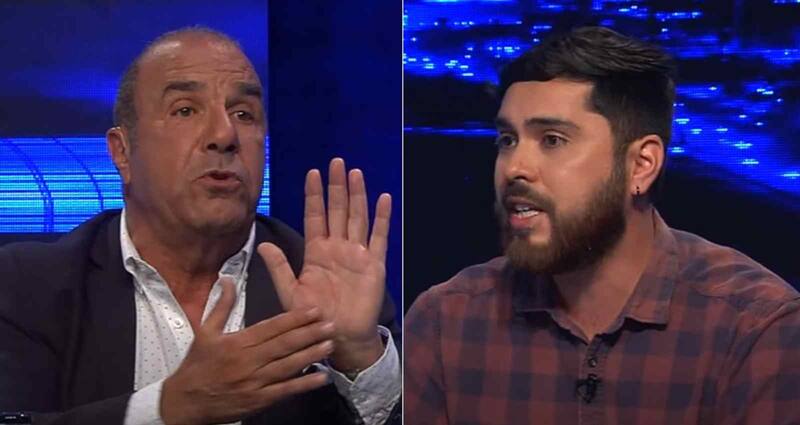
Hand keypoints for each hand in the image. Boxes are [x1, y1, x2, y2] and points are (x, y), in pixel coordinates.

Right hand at [160, 280, 334, 424]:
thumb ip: (221, 305)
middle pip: (283, 345)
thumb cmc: (197, 366)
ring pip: (287, 366)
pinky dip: (303, 384)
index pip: (271, 327)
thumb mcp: (205, 332)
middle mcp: (248, 361)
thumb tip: (227, 279)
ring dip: (310, 355)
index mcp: (237, 342)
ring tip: (329, 345)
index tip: (314, 309)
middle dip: (309, 334)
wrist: (184, 402)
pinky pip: (284, 391)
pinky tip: (321, 377)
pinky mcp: (258, 401)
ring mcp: (254, 382)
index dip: (294, 318)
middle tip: (331, 324)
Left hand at [258, 158, 390, 371]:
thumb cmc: (313, 317)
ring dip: (356, 195)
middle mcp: (337, 247)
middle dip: (336, 186)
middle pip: (337, 210)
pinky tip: (383, 199)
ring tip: (355, 173)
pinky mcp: (374, 264)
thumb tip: (263, 243)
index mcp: (316, 252)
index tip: (312, 173)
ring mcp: (357, 253)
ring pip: (357, 217)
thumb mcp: (290, 292)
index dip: (314, 195)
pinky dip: (382, 218)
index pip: (315, 216)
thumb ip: (279, 268)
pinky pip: (379, 237)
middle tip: (336, 162)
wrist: (339, 336)